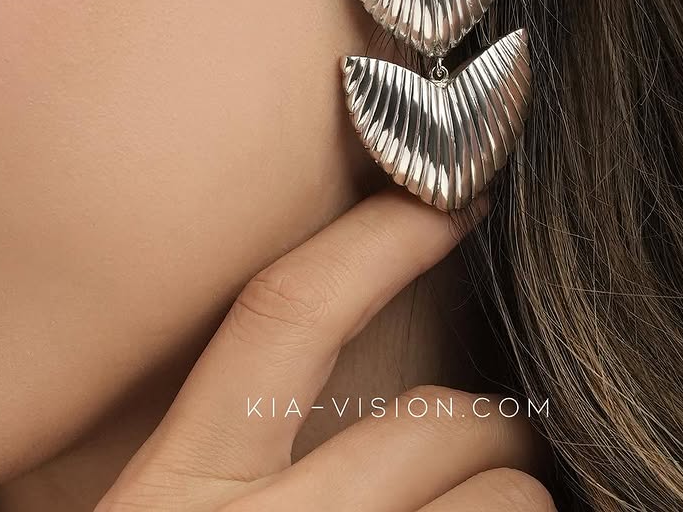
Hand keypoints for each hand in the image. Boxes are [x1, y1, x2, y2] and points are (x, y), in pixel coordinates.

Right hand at [94, 187, 554, 511]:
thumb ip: (226, 452)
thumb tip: (343, 387)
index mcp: (172, 493)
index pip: (284, 313)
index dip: (377, 240)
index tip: (453, 200)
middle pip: (436, 421)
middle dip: (491, 426)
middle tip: (496, 446)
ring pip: (503, 495)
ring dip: (510, 497)